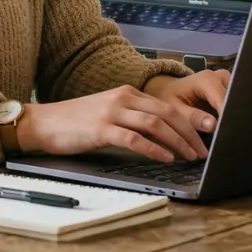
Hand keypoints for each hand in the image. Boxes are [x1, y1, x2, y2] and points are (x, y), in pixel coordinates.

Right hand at [14, 84, 212, 163]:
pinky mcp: (101, 129)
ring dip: (177, 141)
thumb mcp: (108, 114)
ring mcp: (111, 112)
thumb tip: (163, 137)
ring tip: (191, 156)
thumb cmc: (76, 122)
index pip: (166, 105)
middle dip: (190, 132)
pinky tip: (165, 158)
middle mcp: (121, 98)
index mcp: (125, 93)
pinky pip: (134, 138)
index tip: (207, 133)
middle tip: (205, 150)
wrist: (45, 123)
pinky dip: (153, 148)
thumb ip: (132, 119)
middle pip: (166, 112)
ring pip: (154, 123)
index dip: (189, 120)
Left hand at [142, 70, 230, 131]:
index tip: (225, 136)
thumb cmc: (169, 98)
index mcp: (207, 80)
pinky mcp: (229, 89)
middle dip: (231, 119)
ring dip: (233, 118)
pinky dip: (232, 115)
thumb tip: (213, 125)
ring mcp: (226, 82)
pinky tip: (226, 127)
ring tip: (225, 134)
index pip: (225, 101)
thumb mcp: (174, 109)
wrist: (166, 90)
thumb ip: (191, 117)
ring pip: (238, 102)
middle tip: (225, 137)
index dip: (226, 119)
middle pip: (235, 101)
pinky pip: (236, 103)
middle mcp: (220, 77)